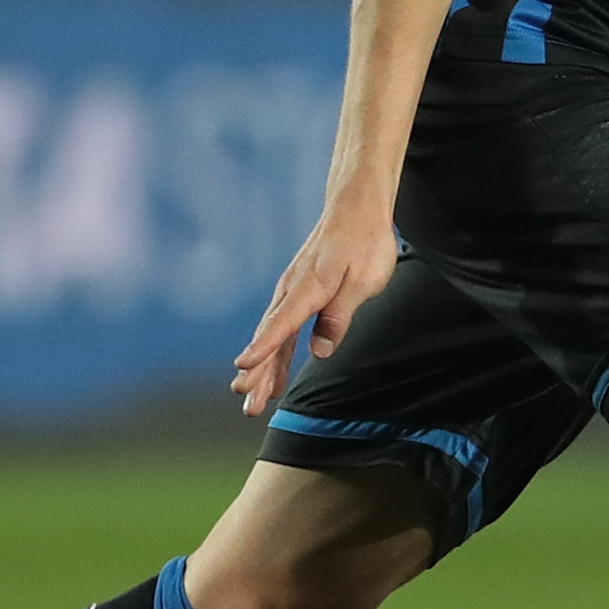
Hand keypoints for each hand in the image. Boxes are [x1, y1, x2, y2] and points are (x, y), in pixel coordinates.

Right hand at [231, 208, 399, 417]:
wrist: (356, 208)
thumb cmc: (365, 242)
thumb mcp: (363, 280)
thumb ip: (339, 315)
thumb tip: (319, 350)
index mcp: (309, 288)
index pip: (281, 324)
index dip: (263, 348)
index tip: (243, 367)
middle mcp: (293, 290)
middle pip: (270, 336)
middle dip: (257, 371)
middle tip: (245, 401)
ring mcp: (292, 291)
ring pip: (273, 335)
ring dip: (262, 368)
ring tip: (251, 398)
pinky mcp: (298, 292)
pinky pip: (282, 327)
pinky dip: (274, 351)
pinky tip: (271, 373)